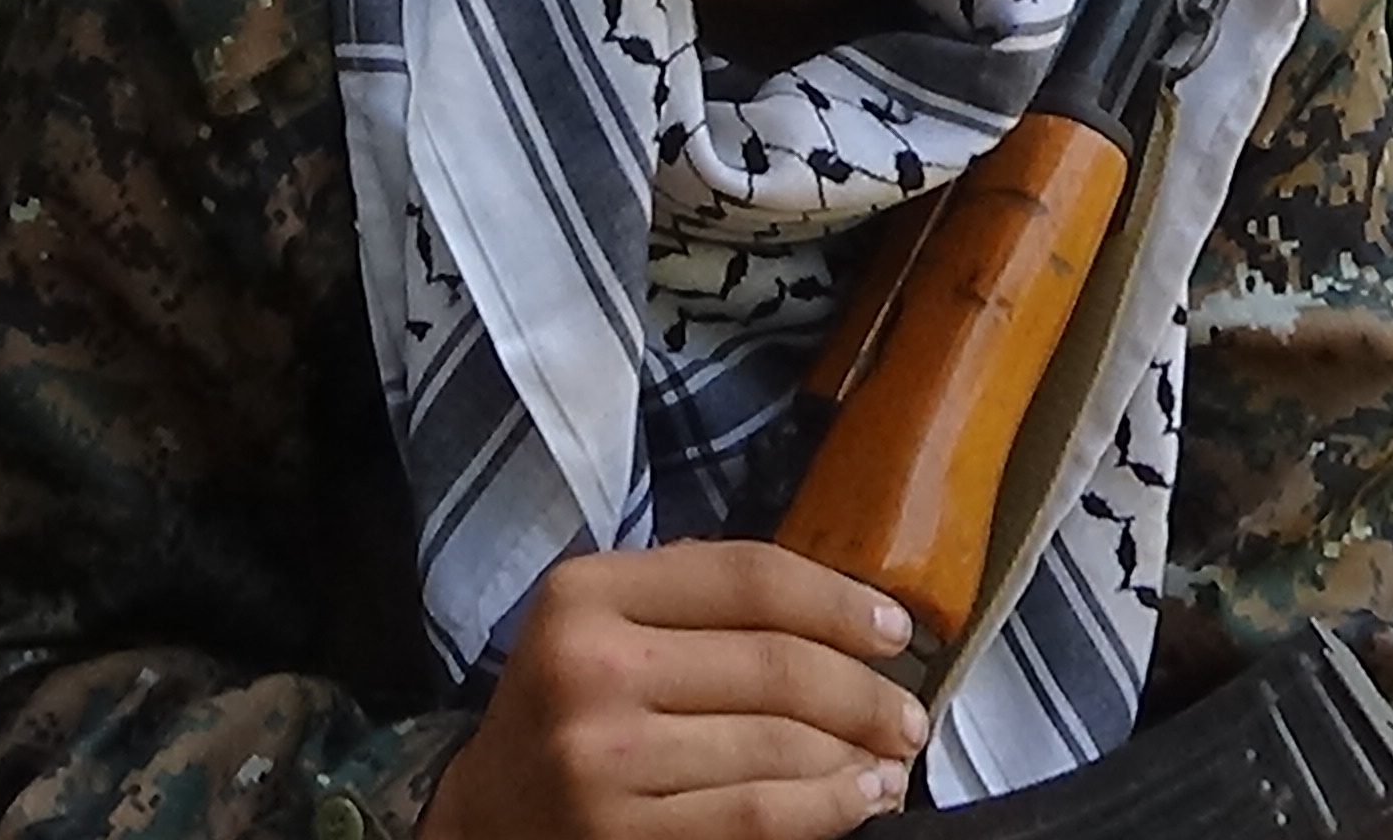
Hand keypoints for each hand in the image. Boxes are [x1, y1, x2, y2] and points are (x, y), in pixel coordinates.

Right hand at [418, 540, 929, 839]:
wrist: (483, 821)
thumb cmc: (566, 711)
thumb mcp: (598, 624)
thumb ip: (691, 599)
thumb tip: (843, 608)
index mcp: (586, 592)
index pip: (747, 578)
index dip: (838, 601)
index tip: (894, 628)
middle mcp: (590, 667)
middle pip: (776, 665)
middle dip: (866, 692)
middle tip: (909, 713)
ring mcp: (603, 759)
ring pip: (779, 746)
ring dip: (857, 756)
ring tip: (892, 760)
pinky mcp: (623, 836)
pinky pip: (760, 817)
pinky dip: (829, 808)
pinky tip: (860, 800)